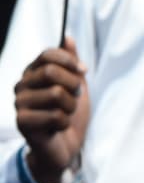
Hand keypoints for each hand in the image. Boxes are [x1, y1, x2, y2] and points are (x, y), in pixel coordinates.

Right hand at [14, 36, 89, 182]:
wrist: (65, 145)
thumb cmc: (69, 112)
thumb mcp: (76, 84)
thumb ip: (71, 61)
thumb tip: (66, 37)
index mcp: (33, 72)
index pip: (47, 53)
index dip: (70, 61)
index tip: (84, 71)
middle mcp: (22, 85)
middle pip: (51, 71)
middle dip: (73, 84)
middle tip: (76, 96)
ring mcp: (19, 103)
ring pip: (56, 94)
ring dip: (71, 106)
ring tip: (66, 113)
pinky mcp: (22, 122)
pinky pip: (55, 115)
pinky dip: (65, 122)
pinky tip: (57, 126)